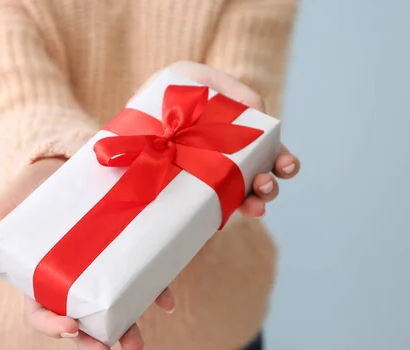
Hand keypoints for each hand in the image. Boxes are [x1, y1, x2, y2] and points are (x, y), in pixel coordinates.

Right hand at [0, 158, 174, 349]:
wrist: (56, 165)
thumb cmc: (25, 195)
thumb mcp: (1, 215)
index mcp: (40, 280)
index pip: (44, 313)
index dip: (54, 327)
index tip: (71, 329)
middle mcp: (72, 281)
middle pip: (83, 321)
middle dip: (95, 342)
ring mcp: (99, 269)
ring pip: (113, 306)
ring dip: (126, 327)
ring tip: (137, 344)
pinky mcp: (121, 251)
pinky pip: (140, 276)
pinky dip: (154, 290)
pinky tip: (165, 301)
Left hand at [140, 61, 300, 216]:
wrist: (127, 122)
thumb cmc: (165, 93)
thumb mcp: (193, 77)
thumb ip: (226, 87)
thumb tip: (256, 109)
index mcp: (237, 132)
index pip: (267, 147)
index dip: (281, 155)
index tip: (282, 163)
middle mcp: (230, 156)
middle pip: (262, 173)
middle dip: (271, 181)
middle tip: (266, 183)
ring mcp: (213, 177)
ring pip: (244, 193)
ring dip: (257, 199)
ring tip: (257, 205)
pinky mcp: (196, 195)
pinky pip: (219, 206)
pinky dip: (232, 209)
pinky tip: (240, 212)